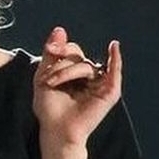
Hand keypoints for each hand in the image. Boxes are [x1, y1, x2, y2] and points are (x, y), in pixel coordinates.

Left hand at [33, 26, 122, 149]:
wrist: (56, 130)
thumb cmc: (49, 108)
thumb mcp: (43, 76)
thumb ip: (51, 53)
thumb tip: (60, 28)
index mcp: (75, 72)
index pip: (71, 51)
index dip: (60, 48)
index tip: (50, 49)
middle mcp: (89, 76)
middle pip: (77, 56)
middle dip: (61, 63)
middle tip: (48, 77)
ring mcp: (99, 84)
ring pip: (85, 65)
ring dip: (67, 72)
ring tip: (53, 83)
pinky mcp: (108, 92)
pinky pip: (114, 71)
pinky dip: (115, 58)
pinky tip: (113, 47)